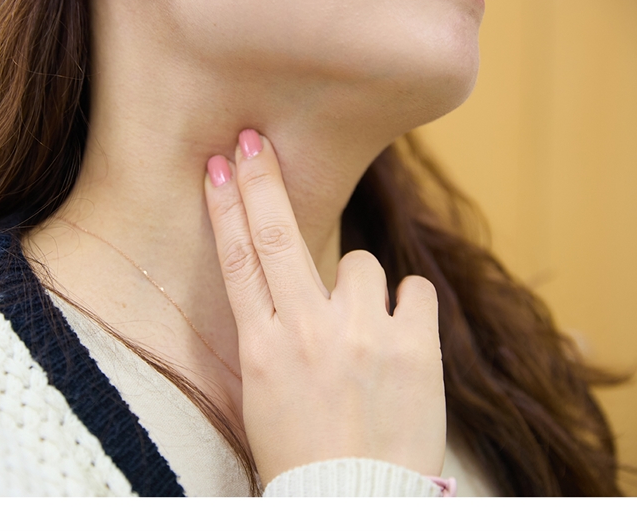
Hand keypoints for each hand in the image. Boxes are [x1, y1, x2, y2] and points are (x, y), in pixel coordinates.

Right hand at [204, 129, 445, 485]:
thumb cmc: (301, 453)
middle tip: (255, 142)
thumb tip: (274, 287)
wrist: (354, 503)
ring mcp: (364, 336)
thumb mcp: (261, 393)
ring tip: (362, 333)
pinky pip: (414, 290)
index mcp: (263, 348)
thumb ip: (267, 334)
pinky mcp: (415, 348)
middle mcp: (309, 332)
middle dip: (263, 183)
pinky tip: (399, 338)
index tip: (221, 165)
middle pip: (278, 238)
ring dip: (361, 287)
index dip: (227, 207)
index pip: (238, 261)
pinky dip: (407, 307)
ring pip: (362, 264)